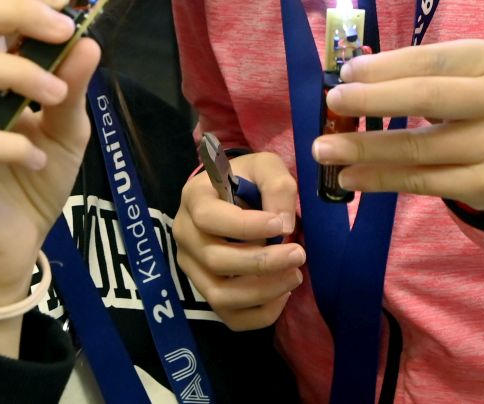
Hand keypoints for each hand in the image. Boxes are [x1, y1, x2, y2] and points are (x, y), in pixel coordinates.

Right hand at [0, 0, 88, 307]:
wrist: (14, 247)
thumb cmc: (34, 175)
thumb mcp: (68, 127)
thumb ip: (73, 87)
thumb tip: (89, 41)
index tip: (63, 0)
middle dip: (14, 11)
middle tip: (63, 30)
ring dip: (15, 72)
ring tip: (55, 97)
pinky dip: (6, 142)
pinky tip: (35, 157)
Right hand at [173, 152, 302, 330]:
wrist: (236, 194)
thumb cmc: (249, 179)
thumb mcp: (266, 167)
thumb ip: (277, 186)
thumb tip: (284, 225)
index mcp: (195, 198)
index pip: (209, 218)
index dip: (245, 226)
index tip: (282, 224)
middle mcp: (185, 235)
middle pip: (216, 260)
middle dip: (262, 262)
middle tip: (299, 254)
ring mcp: (192, 267)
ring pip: (220, 295)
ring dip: (262, 291)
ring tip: (295, 276)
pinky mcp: (206, 291)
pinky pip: (229, 316)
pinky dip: (260, 314)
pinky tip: (283, 295)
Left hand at [313, 40, 483, 212]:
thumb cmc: (480, 105)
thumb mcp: (464, 77)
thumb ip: (418, 74)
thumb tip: (350, 79)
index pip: (429, 59)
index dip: (384, 67)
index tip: (345, 74)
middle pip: (425, 98)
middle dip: (372, 100)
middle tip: (332, 102)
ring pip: (417, 147)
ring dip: (363, 148)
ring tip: (323, 150)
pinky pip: (422, 181)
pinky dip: (380, 179)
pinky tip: (350, 177)